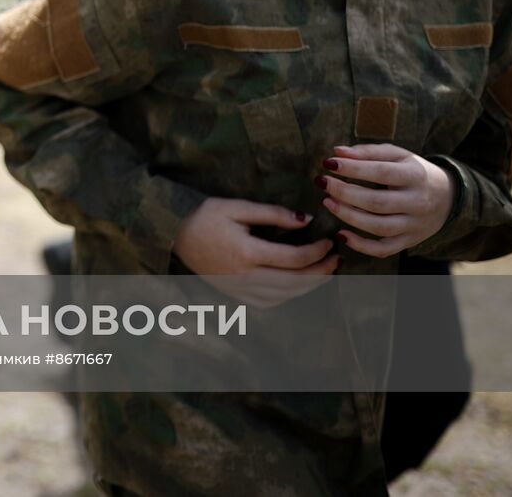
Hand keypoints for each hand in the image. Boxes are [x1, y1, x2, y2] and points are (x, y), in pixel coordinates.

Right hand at [172, 198, 337, 307]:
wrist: (173, 237)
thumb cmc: (204, 217)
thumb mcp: (237, 207)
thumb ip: (273, 214)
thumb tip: (306, 220)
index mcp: (246, 253)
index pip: (294, 258)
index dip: (318, 251)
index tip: (330, 240)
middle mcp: (245, 277)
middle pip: (296, 281)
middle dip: (322, 271)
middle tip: (338, 259)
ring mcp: (240, 290)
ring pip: (286, 296)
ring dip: (310, 285)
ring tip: (326, 272)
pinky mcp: (236, 296)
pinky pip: (271, 302)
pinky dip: (291, 295)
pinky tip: (299, 283)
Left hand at [318, 144, 454, 257]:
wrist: (448, 198)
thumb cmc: (413, 172)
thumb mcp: (398, 155)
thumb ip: (368, 152)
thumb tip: (337, 152)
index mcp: (416, 176)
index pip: (381, 172)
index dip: (353, 169)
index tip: (328, 163)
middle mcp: (418, 202)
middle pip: (377, 202)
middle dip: (345, 192)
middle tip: (321, 181)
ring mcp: (414, 225)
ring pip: (379, 227)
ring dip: (348, 216)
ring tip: (327, 201)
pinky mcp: (408, 241)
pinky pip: (384, 249)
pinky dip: (361, 246)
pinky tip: (341, 234)